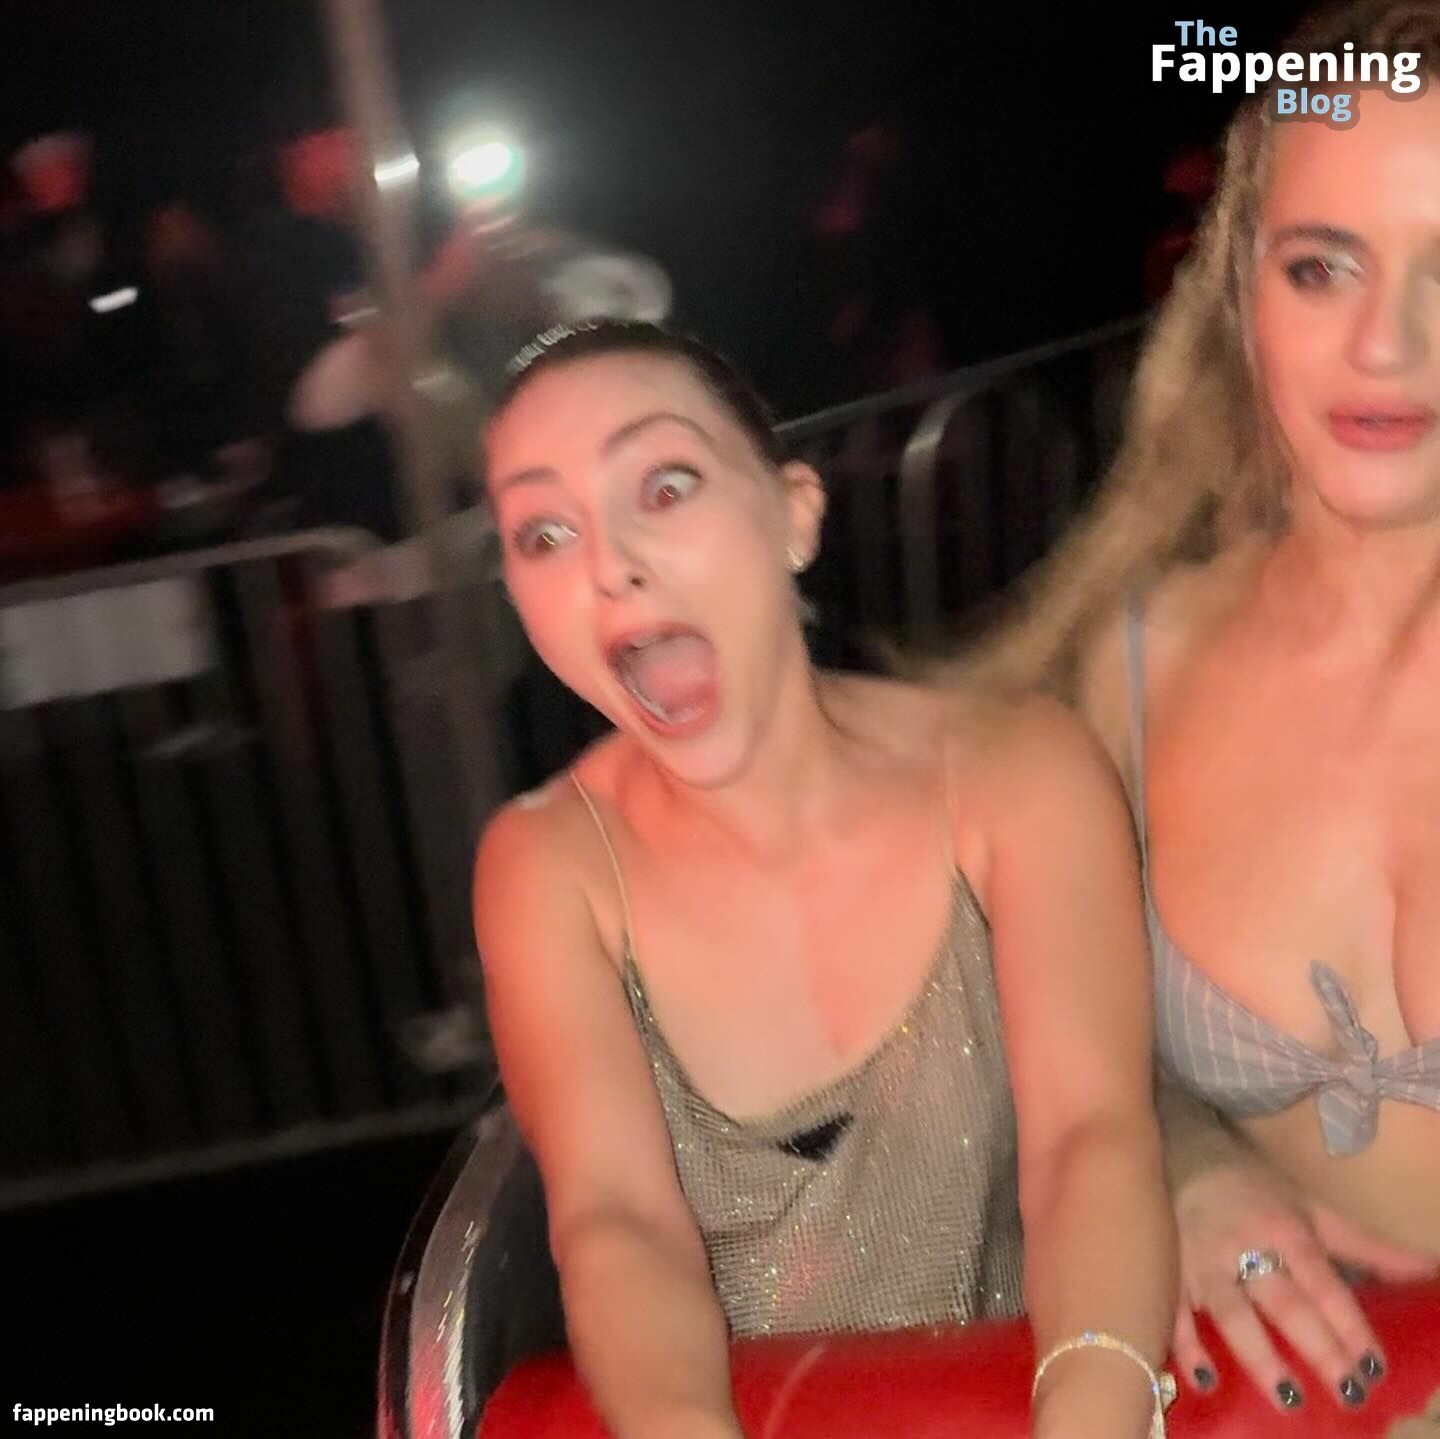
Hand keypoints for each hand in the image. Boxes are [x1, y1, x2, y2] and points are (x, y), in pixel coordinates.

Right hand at [1170, 1161, 1436, 1413]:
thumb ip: (1365, 1246)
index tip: (1374, 1366)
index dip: (1349, 1325)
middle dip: (1317, 1346)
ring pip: (1232, 1313)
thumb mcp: (1311, 1210)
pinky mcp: (1170, 1274)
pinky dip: (1187, 1346)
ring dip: (1258, 1354)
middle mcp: (1246, 1249)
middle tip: (1348, 1390)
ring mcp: (1203, 1264)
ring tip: (1288, 1396)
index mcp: (1284, 1231)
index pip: (1323, 1284)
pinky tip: (1204, 1381)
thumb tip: (1429, 1269)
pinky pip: (1175, 1313)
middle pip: (1284, 1302)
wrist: (1181, 1155)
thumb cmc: (1256, 1190)